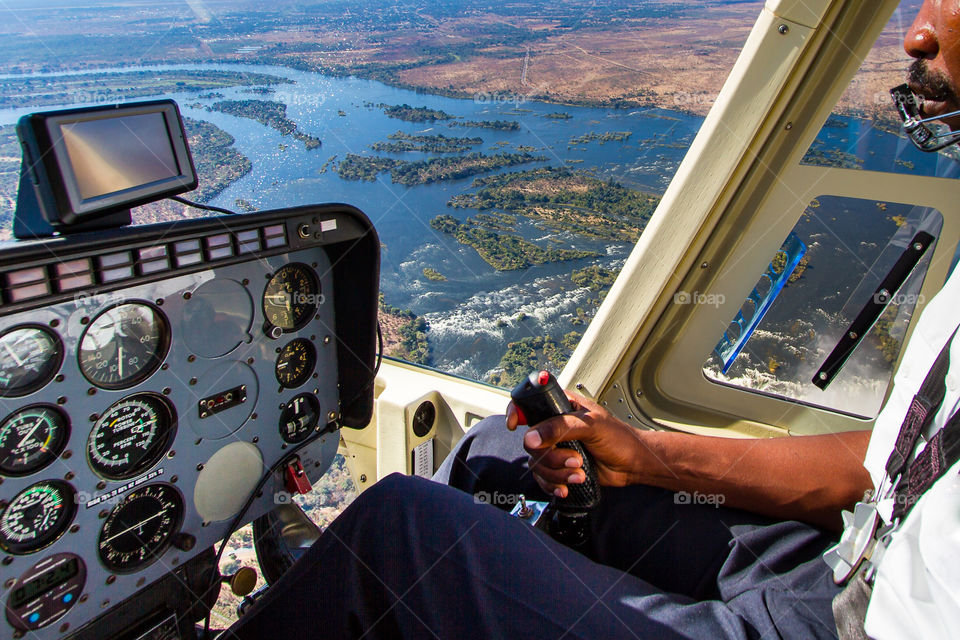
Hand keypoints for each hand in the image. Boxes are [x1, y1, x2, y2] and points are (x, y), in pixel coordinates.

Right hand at [507, 391, 641, 497]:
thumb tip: (533, 437)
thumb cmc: (619, 438)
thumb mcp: (591, 426)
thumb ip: (560, 428)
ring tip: (578, 471)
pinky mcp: (560, 468)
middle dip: (551, 456)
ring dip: (557, 473)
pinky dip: (554, 485)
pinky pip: (544, 478)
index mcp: (561, 407)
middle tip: (574, 458)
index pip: (529, 404)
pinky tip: (568, 485)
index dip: (517, 413)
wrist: (632, 464)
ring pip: (537, 463)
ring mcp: (557, 448)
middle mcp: (555, 427)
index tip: (515, 426)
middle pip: (530, 442)